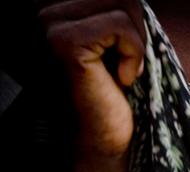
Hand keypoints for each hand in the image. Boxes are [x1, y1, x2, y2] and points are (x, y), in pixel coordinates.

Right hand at [39, 0, 145, 156]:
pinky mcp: (64, 42)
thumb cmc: (118, 89)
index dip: (132, 21)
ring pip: (122, 5)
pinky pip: (120, 26)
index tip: (126, 53)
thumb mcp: (120, 39)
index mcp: (58, 8)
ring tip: (122, 71)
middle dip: (138, 29)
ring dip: (137, 43)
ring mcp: (50, 24)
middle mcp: (45, 10)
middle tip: (129, 64)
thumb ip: (120, 12)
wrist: (108, 135)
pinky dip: (134, 54)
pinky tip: (122, 78)